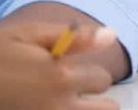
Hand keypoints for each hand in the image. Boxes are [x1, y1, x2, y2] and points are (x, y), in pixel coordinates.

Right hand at [0, 22, 118, 109]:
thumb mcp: (27, 35)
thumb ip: (73, 37)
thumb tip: (111, 35)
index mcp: (61, 77)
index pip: (102, 79)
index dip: (88, 73)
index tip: (70, 70)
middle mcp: (58, 107)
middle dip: (95, 101)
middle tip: (72, 93)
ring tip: (61, 102)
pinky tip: (46, 107)